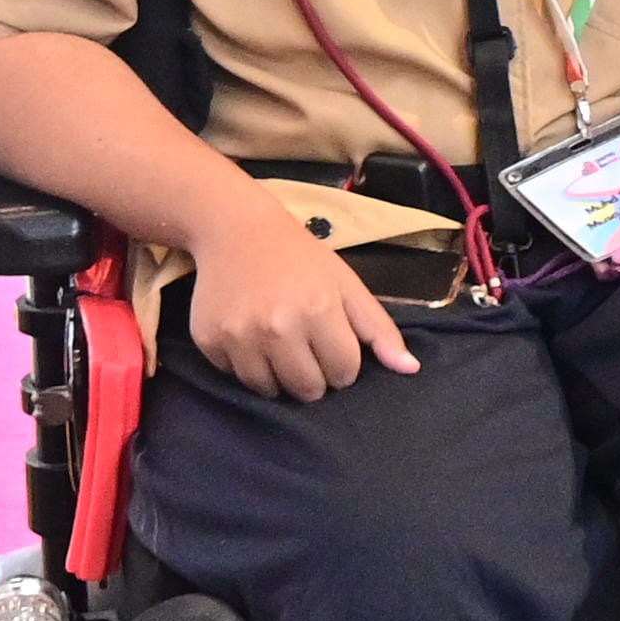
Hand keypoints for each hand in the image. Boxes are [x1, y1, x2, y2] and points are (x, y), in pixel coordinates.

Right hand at [181, 200, 412, 400]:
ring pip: (269, 390)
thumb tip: (410, 370)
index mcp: (319, 310)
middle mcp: (278, 327)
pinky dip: (246, 365)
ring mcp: (239, 336)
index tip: (332, 342)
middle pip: (308, 390)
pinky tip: (250, 336)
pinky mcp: (209, 341)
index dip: (343, 362)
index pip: (344, 373)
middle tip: (304, 345)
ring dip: (279, 376)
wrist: (235, 230)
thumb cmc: (300, 258)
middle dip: (314, 376)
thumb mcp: (346, 284)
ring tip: (278, 344)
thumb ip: (379, 329)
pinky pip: (235, 377)